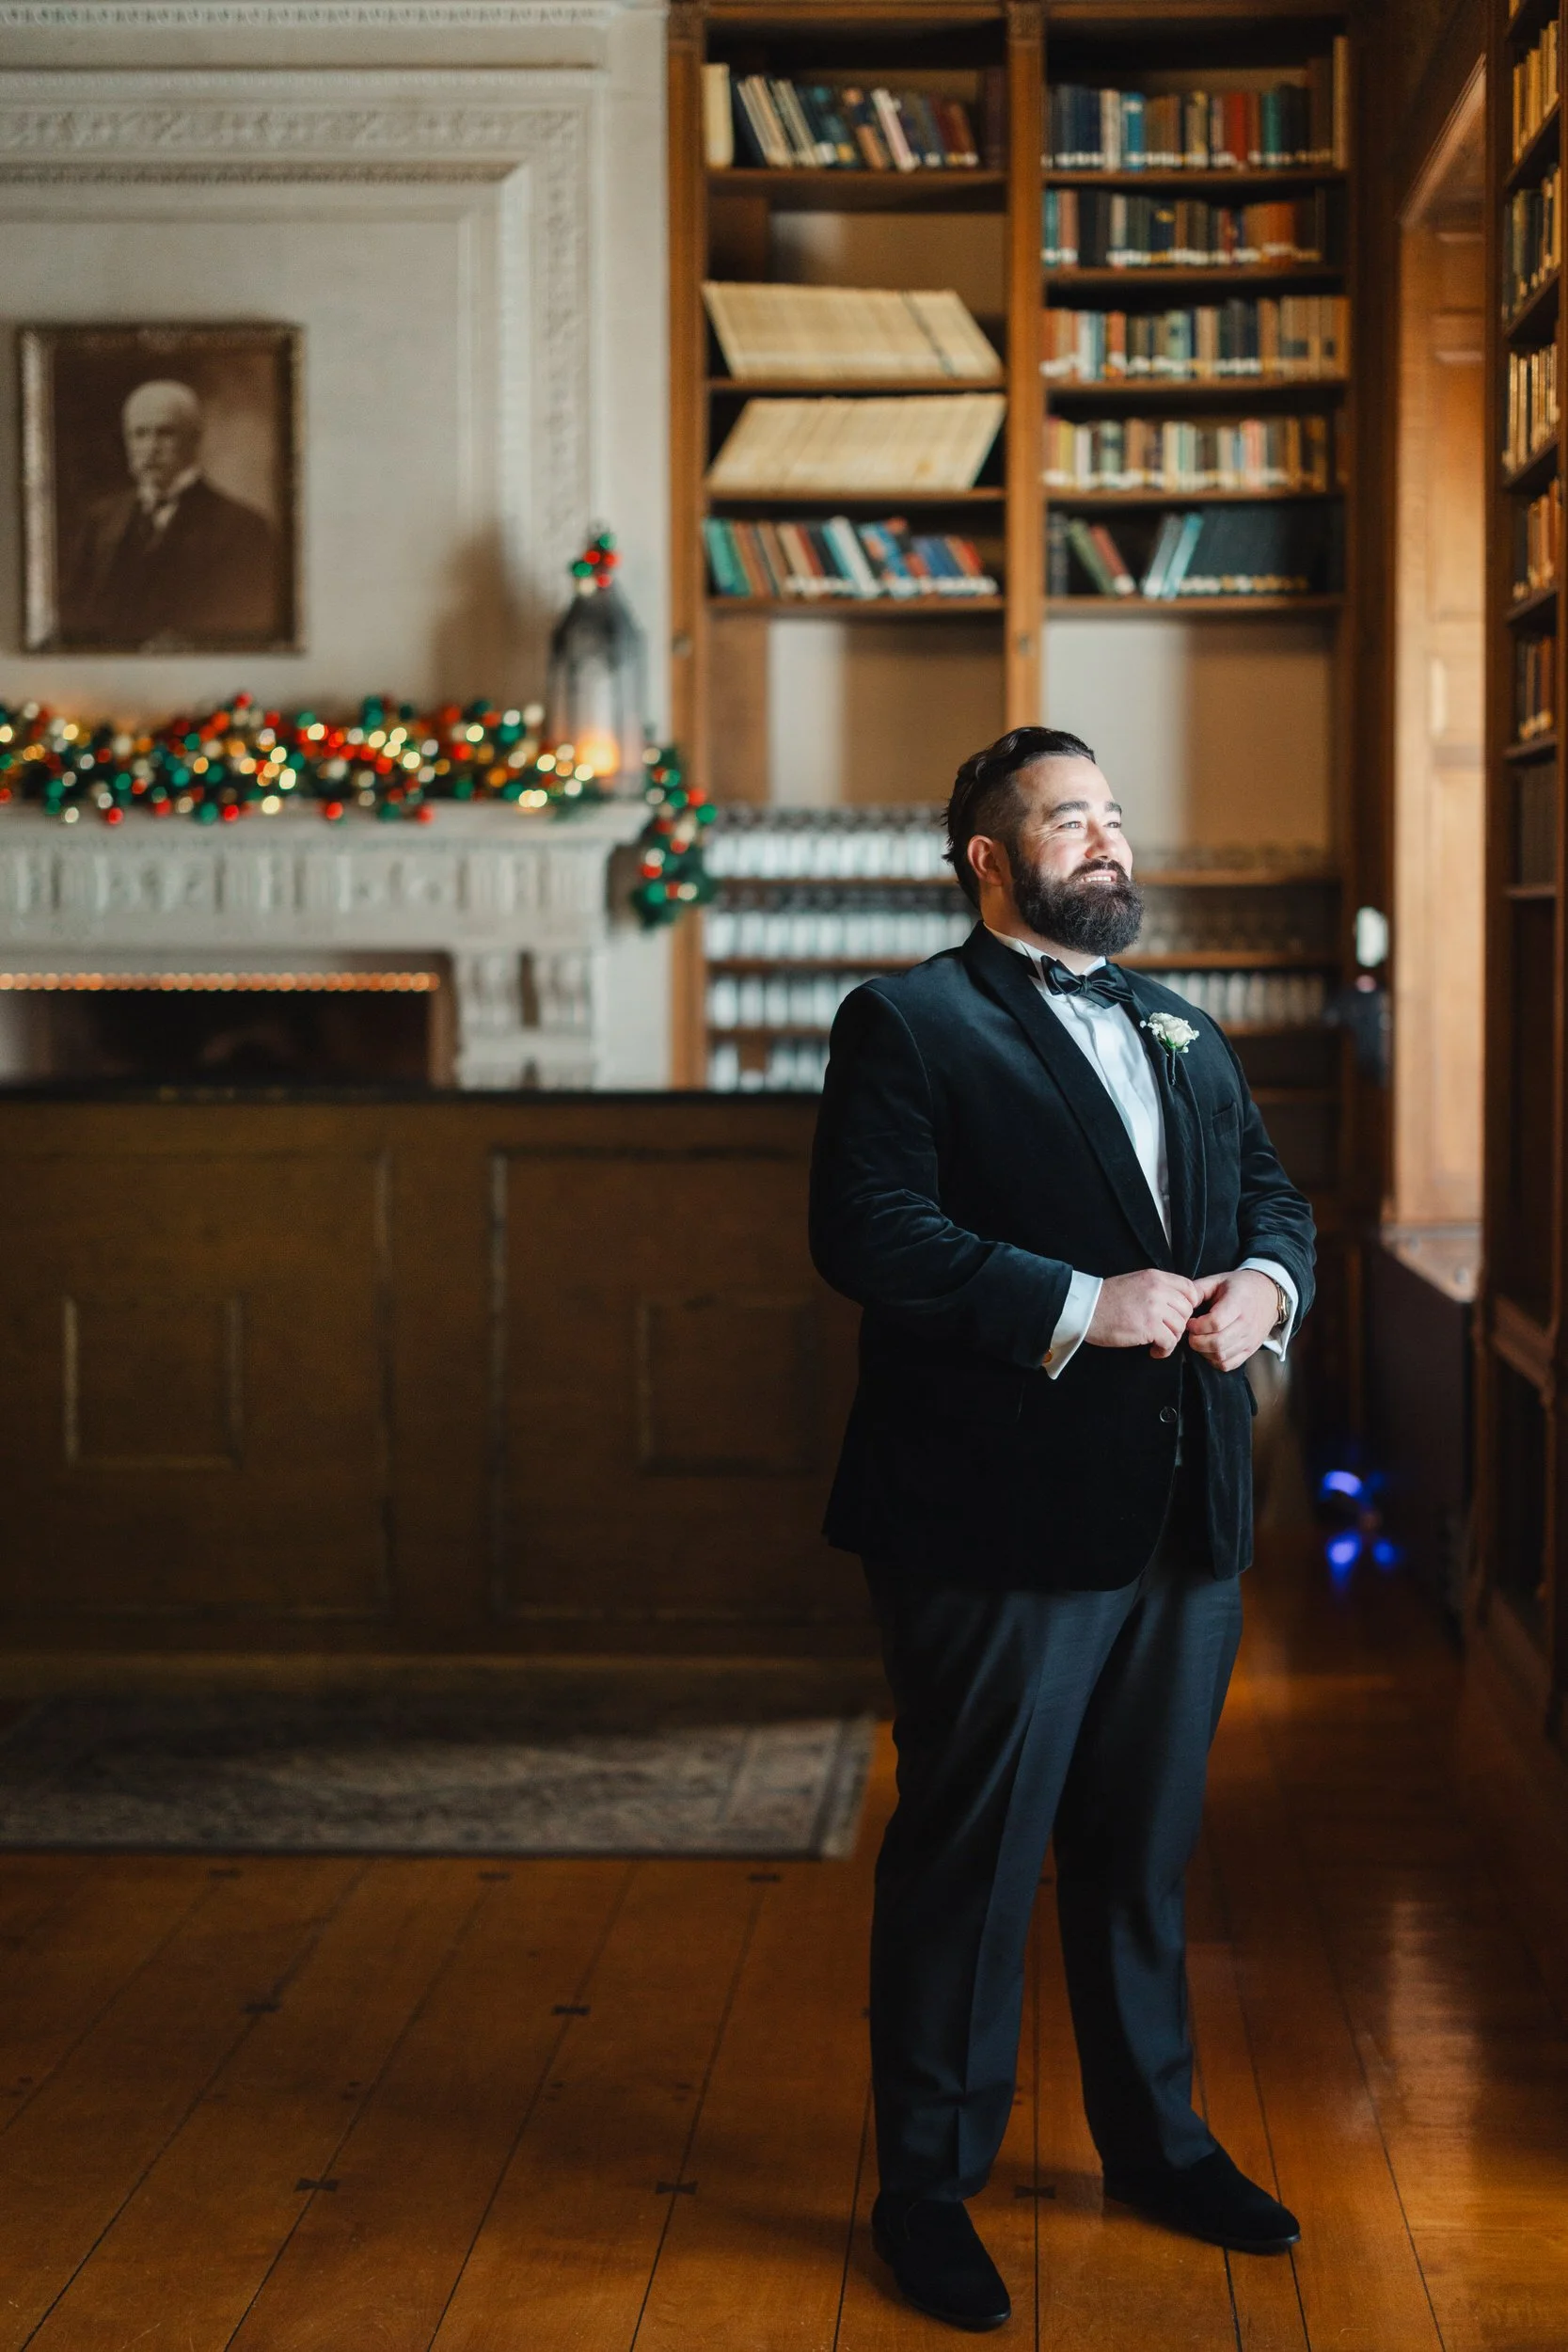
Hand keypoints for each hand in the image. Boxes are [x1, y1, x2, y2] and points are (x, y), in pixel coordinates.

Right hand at [1087, 1269, 1202, 1358]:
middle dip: (1178, 1324)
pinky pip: (1170, 1342)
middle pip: (1186, 1310)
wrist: (1086, 1309)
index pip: (1189, 1289)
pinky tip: (1154, 1350)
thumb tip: (1175, 1302)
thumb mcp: (1135, 1282)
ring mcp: (1154, 1308)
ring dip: (1171, 1338)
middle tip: (1165, 1331)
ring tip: (1157, 1342)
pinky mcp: (1149, 1327)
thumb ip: (1156, 1288)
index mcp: (1155, 1277)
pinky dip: (1164, 1349)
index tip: (1178, 1315)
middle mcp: (1158, 1290)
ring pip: (1180, 1327)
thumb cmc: (1105, 1299)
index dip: (1189, 1304)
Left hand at [1185, 1270, 1279, 1372]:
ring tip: (1200, 1340)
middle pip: (1217, 1343)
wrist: (1269, 1294)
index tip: (1190, 1322)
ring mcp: (1249, 1339)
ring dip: (1204, 1351)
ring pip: (1221, 1355)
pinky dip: (1215, 1361)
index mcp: (1238, 1303)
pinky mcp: (1250, 1350)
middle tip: (1191, 1334)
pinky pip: (1229, 1364)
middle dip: (1196, 1341)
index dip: (1197, 1326)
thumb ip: (1198, 1289)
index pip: (1215, 1322)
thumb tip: (1181, 1302)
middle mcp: (1246, 1324)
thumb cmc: (1241, 1286)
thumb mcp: (1219, 1279)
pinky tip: (1210, 1349)